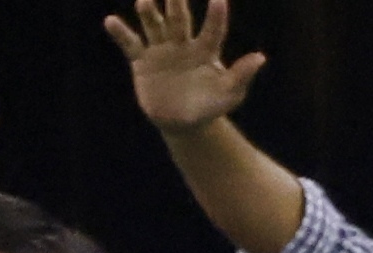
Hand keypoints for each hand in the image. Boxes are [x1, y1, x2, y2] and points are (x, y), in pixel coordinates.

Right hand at [103, 0, 268, 129]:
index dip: (216, 16)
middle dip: (176, 1)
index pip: (212, 30)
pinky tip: (111, 21)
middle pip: (179, 19)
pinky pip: (131, 43)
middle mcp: (182, 44)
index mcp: (206, 51)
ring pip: (154, 25)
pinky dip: (121, 33)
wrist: (183, 122)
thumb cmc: (210, 105)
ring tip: (145, 1)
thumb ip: (242, 75)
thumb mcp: (229, 94)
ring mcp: (161, 50)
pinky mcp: (142, 60)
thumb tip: (261, 58)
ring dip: (149, 13)